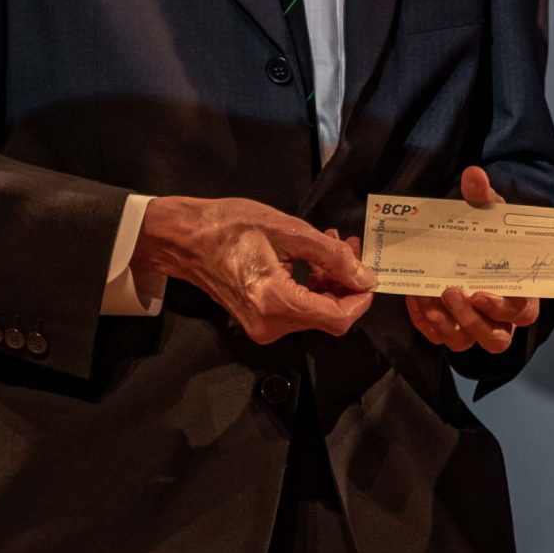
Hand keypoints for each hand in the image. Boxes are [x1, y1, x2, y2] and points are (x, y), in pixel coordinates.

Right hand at [131, 195, 374, 343]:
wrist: (185, 238)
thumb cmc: (229, 226)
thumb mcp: (287, 230)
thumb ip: (331, 254)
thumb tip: (363, 276)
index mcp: (275, 302)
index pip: (337, 318)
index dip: (361, 298)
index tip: (369, 271)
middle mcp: (270, 324)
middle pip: (328, 317)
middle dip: (347, 283)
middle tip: (351, 247)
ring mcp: (262, 326)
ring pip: (315, 313)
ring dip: (331, 282)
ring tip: (334, 245)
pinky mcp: (259, 320)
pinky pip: (298, 310)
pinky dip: (312, 287)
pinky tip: (314, 259)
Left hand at [405, 166, 540, 353]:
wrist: (470, 243)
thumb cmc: (489, 234)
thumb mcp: (489, 213)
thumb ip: (483, 197)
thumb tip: (473, 175)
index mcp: (520, 293)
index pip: (522, 313)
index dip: (502, 308)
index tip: (479, 293)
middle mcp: (500, 318)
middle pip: (495, 338)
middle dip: (471, 320)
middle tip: (449, 292)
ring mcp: (474, 327)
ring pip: (465, 343)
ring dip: (446, 324)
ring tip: (428, 297)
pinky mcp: (451, 330)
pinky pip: (439, 337)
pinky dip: (425, 323)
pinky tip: (414, 300)